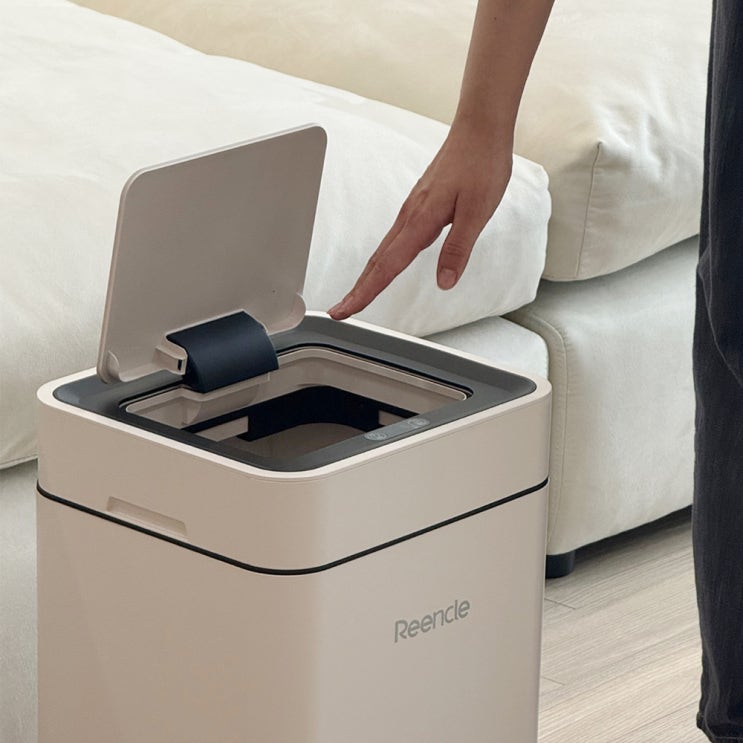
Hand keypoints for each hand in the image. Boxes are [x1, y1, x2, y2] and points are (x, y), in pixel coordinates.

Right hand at [328, 123, 512, 320]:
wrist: (479, 129)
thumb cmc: (481, 164)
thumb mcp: (478, 212)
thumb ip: (458, 249)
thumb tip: (445, 282)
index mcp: (420, 220)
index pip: (387, 266)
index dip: (365, 292)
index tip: (346, 310)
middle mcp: (410, 216)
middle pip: (376, 262)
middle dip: (357, 289)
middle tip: (340, 311)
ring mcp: (411, 210)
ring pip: (383, 250)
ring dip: (368, 276)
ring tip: (357, 295)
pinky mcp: (418, 205)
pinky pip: (394, 238)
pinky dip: (383, 259)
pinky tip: (385, 264)